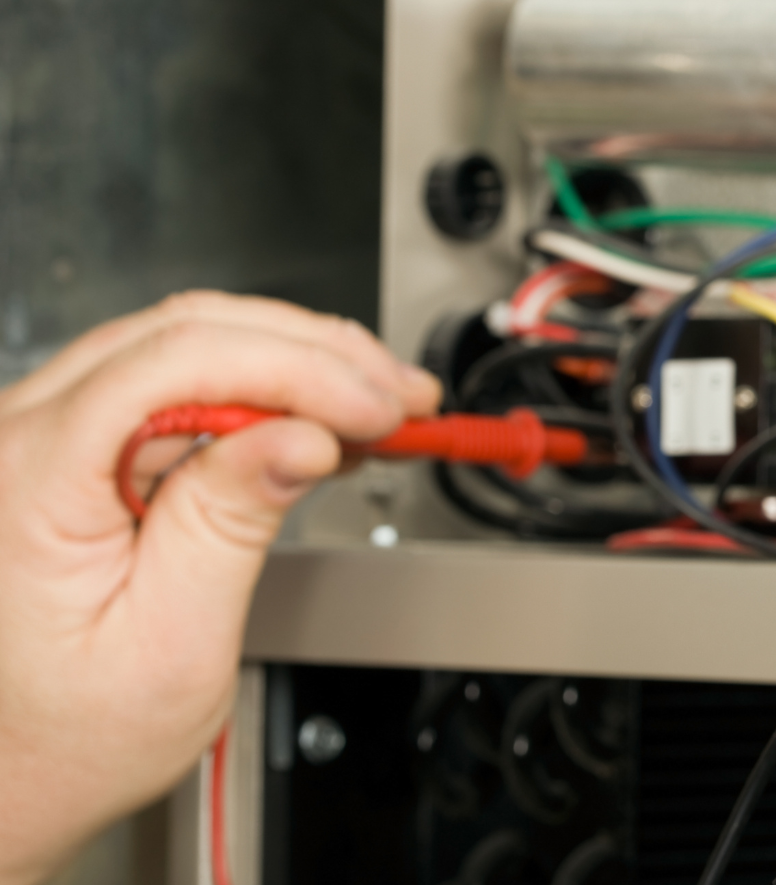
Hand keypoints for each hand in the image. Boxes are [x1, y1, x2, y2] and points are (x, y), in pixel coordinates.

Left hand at [0, 292, 440, 883]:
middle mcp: (16, 437)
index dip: (297, 368)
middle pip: (186, 332)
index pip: (177, 362)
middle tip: (403, 395)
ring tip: (380, 403)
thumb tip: (300, 436)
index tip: (378, 405)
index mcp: (26, 479)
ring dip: (297, 363)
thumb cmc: (63, 737)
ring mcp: (38, 434)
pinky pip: (171, 381)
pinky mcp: (71, 445)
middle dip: (316, 354)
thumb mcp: (170, 646)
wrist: (7, 776)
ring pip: (184, 342)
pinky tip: (320, 414)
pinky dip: (260, 388)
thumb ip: (229, 525)